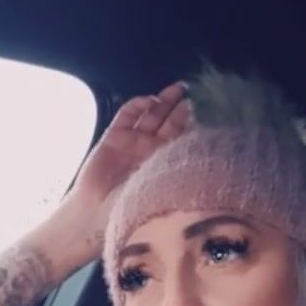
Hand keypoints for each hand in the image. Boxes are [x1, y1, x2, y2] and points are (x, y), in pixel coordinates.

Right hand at [66, 81, 192, 257]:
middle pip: (170, 123)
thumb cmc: (133, 211)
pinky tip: (150, 101)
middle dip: (182, 108)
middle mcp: (151, 151)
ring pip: (151, 115)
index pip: (184, 139)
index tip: (209, 111)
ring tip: (178, 89)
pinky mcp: (114, 136)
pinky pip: (128, 114)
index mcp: (167, 165)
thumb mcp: (166, 189)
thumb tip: (207, 150)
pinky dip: (138, 104)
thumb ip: (181, 168)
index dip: (194, 125)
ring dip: (164, 101)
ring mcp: (133, 142)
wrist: (96, 216)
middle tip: (195, 93)